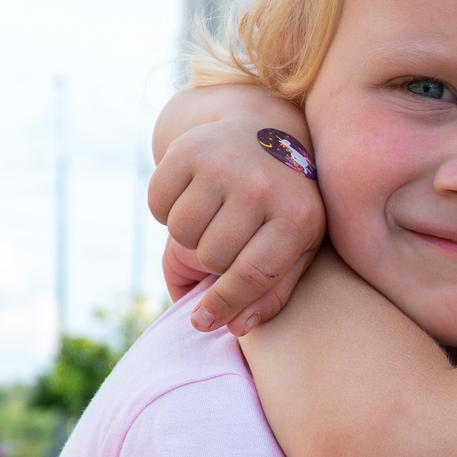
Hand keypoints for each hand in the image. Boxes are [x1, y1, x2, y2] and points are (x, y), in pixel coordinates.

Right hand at [148, 99, 326, 334]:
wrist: (267, 128)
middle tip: (222, 242)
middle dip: (211, 261)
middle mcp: (263, 186)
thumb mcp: (297, 246)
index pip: (254, 275)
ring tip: (211, 219)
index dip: (225, 305)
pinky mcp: (191, 148)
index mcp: (298, 216)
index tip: (204, 322)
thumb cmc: (285, 203)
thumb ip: (272, 291)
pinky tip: (191, 198)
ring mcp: (226, 163)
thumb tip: (235, 328)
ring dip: (188, 235)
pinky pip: (158, 203)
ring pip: (182, 231)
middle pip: (212, 256)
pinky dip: (166, 209)